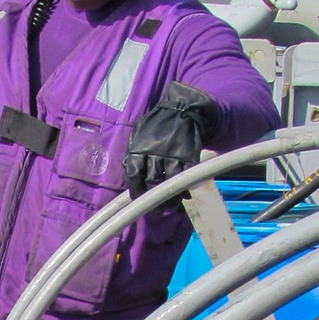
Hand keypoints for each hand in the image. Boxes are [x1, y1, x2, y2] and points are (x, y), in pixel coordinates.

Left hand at [123, 82, 218, 198]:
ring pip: (169, 185)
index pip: (134, 177)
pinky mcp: (189, 157)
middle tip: (156, 209)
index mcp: (139, 150)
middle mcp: (155, 154)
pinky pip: (185, 178)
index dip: (136, 192)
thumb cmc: (155, 125)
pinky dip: (184, 189)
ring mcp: (173, 156)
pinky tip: (183, 195)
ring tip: (169, 206)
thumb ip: (132, 154)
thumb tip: (129, 174)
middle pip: (151, 184)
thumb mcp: (137, 135)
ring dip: (170, 199)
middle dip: (153, 200)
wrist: (182, 109)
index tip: (139, 200)